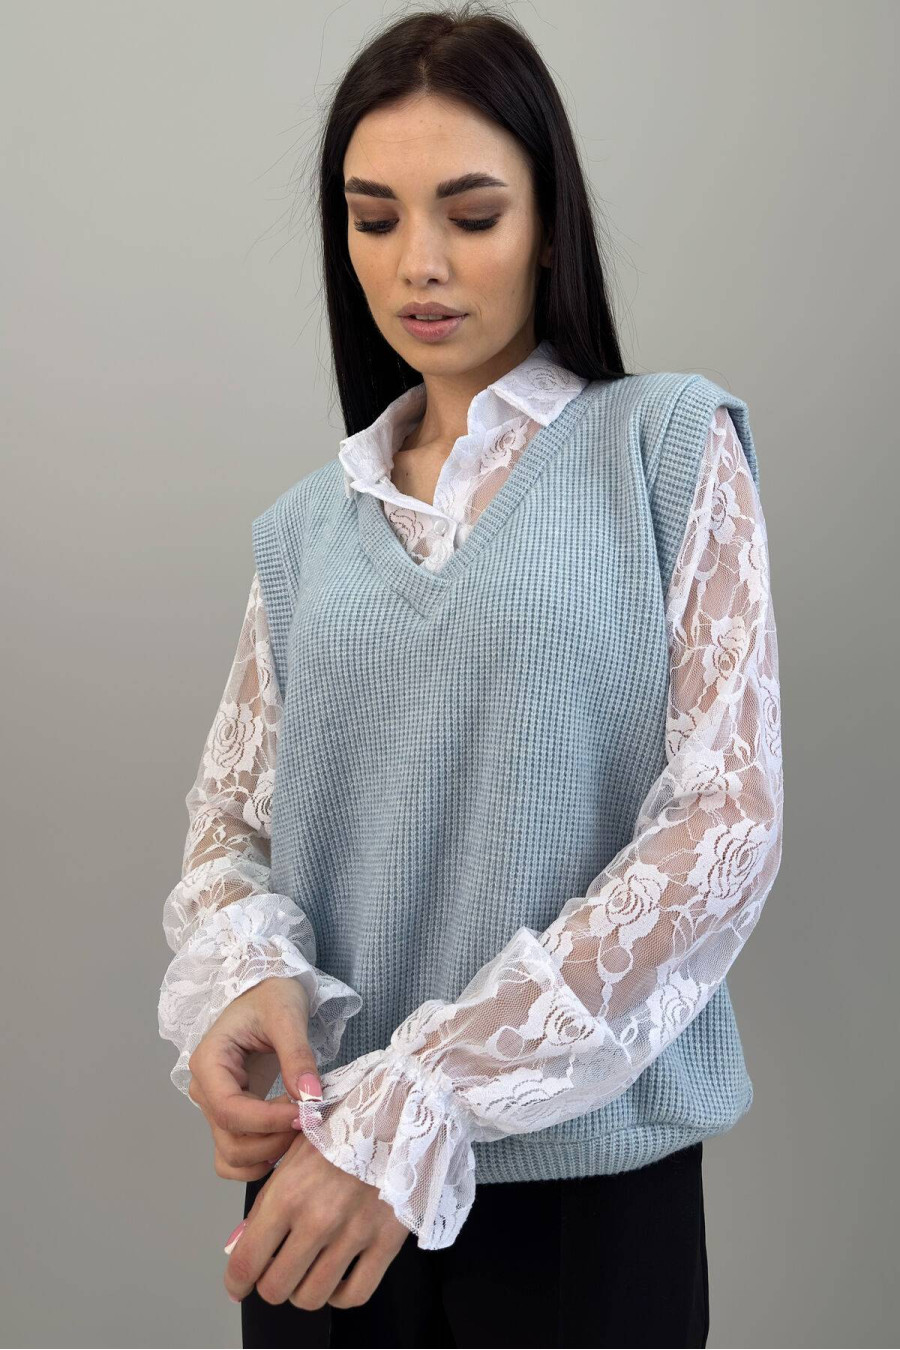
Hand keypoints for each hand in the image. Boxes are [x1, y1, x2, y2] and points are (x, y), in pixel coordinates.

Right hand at [188, 976, 323, 1180]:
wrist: (267, 992)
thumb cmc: (272, 995)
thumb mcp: (287, 1016)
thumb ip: (297, 1056)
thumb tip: (311, 1098)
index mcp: (209, 1062)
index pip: (229, 1108)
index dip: (267, 1120)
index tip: (305, 1115)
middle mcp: (205, 1089)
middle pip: (230, 1138)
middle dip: (273, 1139)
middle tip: (310, 1120)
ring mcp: (216, 1106)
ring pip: (232, 1154)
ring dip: (269, 1153)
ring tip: (301, 1126)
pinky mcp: (231, 1116)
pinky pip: (235, 1156)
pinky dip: (258, 1161)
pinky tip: (286, 1141)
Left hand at [224, 1130, 412, 1309]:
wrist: (397, 1112)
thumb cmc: (340, 1130)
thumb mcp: (292, 1155)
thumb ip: (264, 1203)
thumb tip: (239, 1246)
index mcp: (288, 1195)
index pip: (247, 1262)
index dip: (236, 1283)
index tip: (238, 1286)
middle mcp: (318, 1220)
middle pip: (276, 1288)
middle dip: (271, 1284)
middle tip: (278, 1270)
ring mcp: (354, 1234)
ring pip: (312, 1297)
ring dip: (303, 1290)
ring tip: (308, 1271)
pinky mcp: (387, 1242)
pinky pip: (355, 1295)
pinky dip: (340, 1295)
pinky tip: (338, 1277)